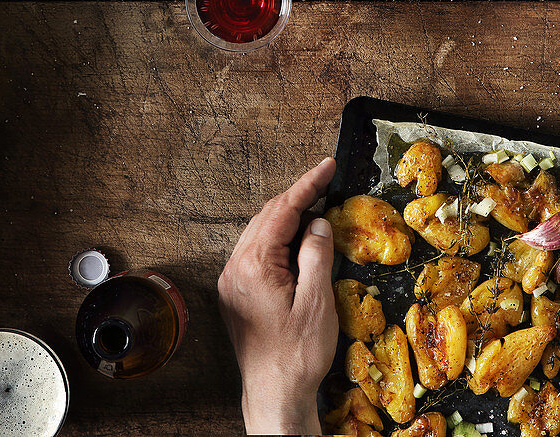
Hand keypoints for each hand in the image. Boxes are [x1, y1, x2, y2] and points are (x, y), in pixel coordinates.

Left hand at [218, 158, 337, 434]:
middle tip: (326, 183)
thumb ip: (316, 256)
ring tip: (316, 209)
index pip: (282, 211)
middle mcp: (235, 269)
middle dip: (297, 198)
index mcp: (253, 266)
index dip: (307, 185)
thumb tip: (317, 224)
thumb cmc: (296, 354)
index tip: (327, 166)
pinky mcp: (236, 294)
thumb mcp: (316, 302)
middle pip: (267, 217)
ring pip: (260, 233)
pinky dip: (278, 239)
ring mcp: (232, 281)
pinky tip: (297, 242)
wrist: (274, 393)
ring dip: (287, 218)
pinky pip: (256, 252)